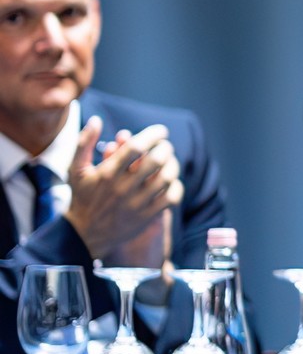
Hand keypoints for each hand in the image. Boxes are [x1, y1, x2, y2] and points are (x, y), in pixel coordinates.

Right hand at [64, 117, 184, 261]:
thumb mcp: (75, 169)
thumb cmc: (82, 196)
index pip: (136, 147)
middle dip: (165, 148)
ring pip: (166, 179)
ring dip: (173, 165)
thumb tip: (96, 119)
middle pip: (155, 160)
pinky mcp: (146, 217)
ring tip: (169, 161)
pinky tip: (171, 181)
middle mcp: (123, 188)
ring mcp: (136, 204)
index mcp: (107, 173)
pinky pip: (171, 199)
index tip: (160, 131)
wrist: (84, 234)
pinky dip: (176, 186)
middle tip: (165, 146)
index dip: (152, 135)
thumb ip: (84, 142)